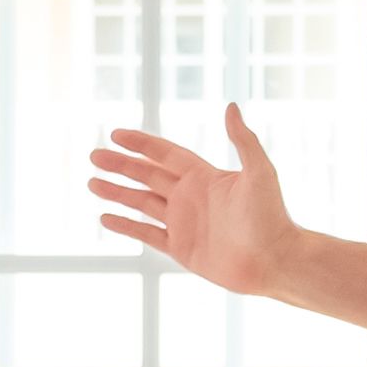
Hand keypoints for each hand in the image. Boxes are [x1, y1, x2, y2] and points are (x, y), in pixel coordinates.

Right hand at [89, 105, 299, 293]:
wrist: (275, 261)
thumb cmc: (272, 216)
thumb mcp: (260, 172)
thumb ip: (243, 140)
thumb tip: (231, 106)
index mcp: (205, 177)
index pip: (165, 154)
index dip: (141, 143)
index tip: (116, 134)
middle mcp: (191, 197)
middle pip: (147, 176)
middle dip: (120, 165)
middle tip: (94, 156)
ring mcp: (184, 223)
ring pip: (142, 203)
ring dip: (117, 192)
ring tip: (91, 183)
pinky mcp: (181, 249)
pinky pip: (146, 234)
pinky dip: (125, 226)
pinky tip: (106, 217)